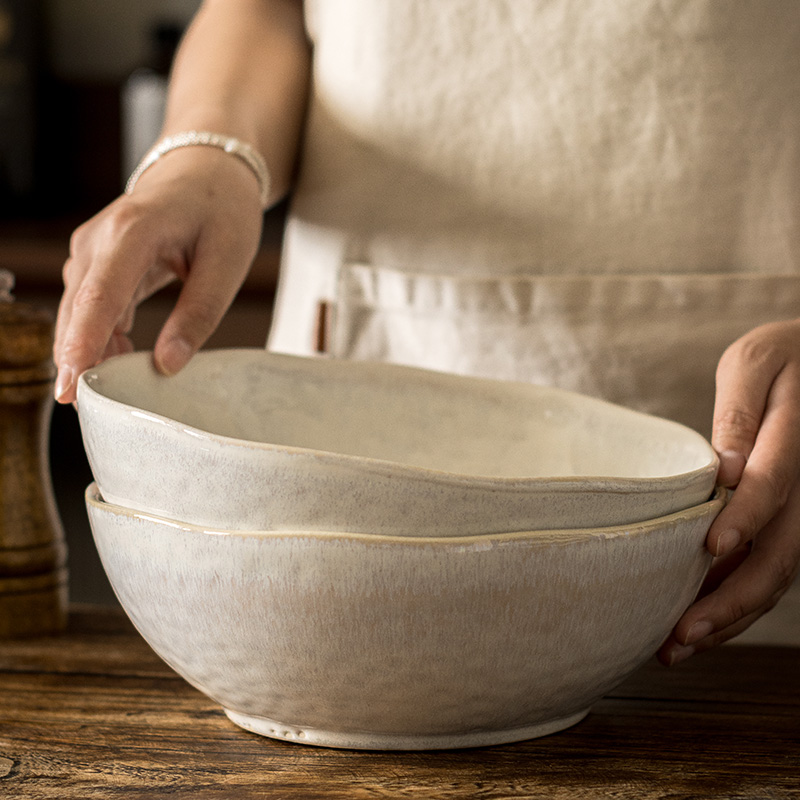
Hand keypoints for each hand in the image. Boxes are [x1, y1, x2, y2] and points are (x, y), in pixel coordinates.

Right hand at [53, 146, 264, 402]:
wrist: (206, 168)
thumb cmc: (221, 207)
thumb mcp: (227, 261)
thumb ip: (198, 314)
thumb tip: (168, 366)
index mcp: (133, 231)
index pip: (98, 296)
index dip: (83, 345)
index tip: (73, 386)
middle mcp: (99, 240)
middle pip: (78, 310)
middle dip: (78, 362)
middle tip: (91, 412)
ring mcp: (92, 250)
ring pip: (79, 313)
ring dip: (91, 353)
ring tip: (114, 393)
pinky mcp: (98, 262)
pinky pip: (91, 308)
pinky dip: (102, 338)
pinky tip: (120, 362)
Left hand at [659, 319, 799, 664]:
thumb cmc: (778, 358)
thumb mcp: (754, 364)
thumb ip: (740, 409)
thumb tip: (724, 466)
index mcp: (796, 437)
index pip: (773, 483)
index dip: (747, 516)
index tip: (712, 546)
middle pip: (780, 552)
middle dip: (731, 599)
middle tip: (679, 634)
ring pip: (779, 573)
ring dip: (731, 614)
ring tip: (678, 646)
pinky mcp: (794, 521)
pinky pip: (773, 566)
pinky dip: (738, 599)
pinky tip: (698, 621)